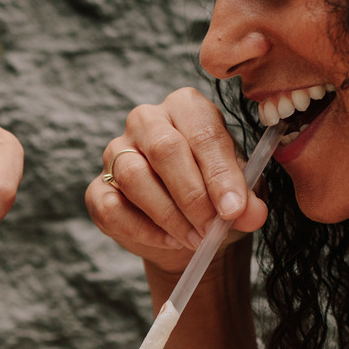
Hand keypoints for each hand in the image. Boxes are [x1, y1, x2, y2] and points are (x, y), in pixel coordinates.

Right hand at [85, 87, 267, 272]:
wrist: (186, 229)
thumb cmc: (214, 198)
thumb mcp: (239, 196)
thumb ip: (247, 201)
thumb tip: (250, 214)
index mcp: (186, 108)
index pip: (202, 132)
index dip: (219, 174)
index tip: (233, 209)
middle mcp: (146, 121)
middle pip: (164, 149)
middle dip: (192, 195)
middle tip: (212, 228)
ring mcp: (115, 152)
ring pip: (134, 176)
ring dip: (169, 215)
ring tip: (195, 238)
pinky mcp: (98, 188)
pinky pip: (112, 207)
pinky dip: (143, 229)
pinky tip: (169, 240)